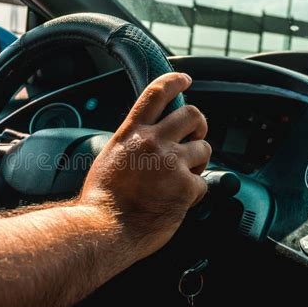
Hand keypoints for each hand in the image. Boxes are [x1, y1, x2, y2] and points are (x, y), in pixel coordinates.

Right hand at [80, 72, 210, 256]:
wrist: (105, 227)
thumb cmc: (103, 198)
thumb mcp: (111, 156)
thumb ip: (133, 142)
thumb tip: (148, 137)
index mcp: (133, 133)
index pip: (157, 94)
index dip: (175, 81)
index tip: (184, 79)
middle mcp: (154, 141)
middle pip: (192, 114)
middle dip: (198, 125)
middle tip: (194, 136)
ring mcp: (172, 162)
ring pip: (204, 148)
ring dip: (198, 160)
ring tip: (182, 175)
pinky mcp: (186, 186)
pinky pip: (203, 182)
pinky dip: (194, 191)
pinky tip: (178, 198)